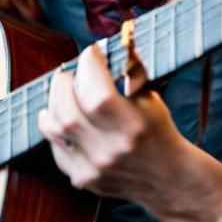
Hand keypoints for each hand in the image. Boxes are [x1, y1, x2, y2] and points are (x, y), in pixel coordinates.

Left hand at [37, 44, 221, 217]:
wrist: (168, 178)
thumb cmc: (158, 131)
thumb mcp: (150, 97)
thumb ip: (129, 70)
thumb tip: (113, 42)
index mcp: (132, 125)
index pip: (96, 92)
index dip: (88, 66)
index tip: (90, 54)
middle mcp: (110, 149)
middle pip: (67, 110)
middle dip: (63, 83)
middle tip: (70, 73)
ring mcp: (94, 167)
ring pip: (55, 128)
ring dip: (53, 104)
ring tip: (63, 93)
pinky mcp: (83, 179)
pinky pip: (56, 148)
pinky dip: (56, 128)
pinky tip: (63, 119)